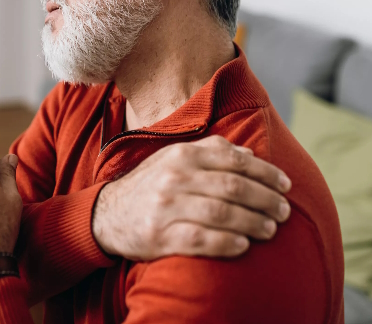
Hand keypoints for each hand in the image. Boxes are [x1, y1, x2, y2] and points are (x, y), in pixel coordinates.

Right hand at [92, 135, 290, 259]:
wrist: (111, 213)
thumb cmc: (153, 183)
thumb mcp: (175, 158)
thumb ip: (211, 151)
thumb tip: (249, 155)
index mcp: (182, 155)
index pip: (234, 161)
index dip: (266, 173)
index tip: (286, 185)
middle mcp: (174, 177)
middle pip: (233, 187)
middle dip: (266, 199)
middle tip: (284, 211)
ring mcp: (166, 207)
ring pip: (222, 213)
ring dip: (253, 222)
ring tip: (271, 229)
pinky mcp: (160, 236)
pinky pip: (202, 240)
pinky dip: (227, 243)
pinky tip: (244, 245)